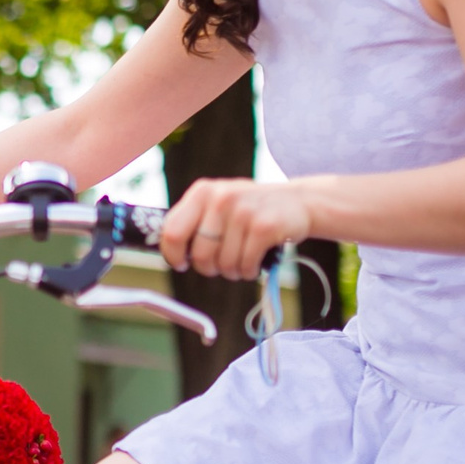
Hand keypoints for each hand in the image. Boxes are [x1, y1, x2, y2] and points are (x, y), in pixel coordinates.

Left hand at [159, 178, 312, 278]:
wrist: (298, 202)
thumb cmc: (249, 209)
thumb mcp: (218, 203)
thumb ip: (193, 219)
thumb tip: (165, 248)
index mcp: (202, 192)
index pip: (171, 231)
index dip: (173, 255)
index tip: (182, 263)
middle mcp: (221, 198)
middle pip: (198, 254)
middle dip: (208, 268)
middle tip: (220, 265)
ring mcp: (244, 212)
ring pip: (223, 264)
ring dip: (232, 271)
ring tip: (241, 260)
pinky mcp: (265, 227)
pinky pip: (245, 265)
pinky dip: (249, 271)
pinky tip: (254, 263)